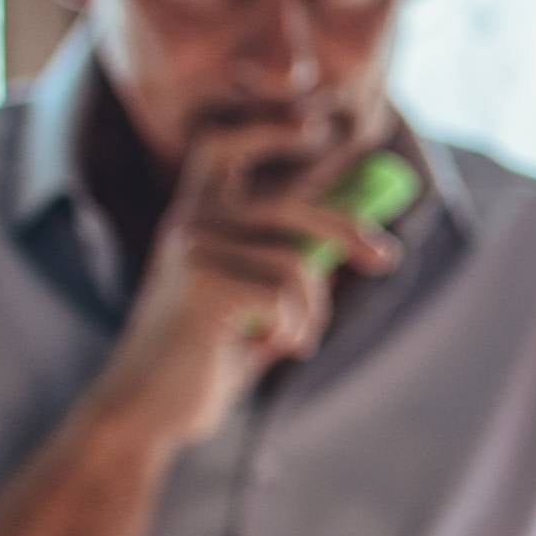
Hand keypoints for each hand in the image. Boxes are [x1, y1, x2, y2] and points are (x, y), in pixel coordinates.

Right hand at [88, 120, 405, 455]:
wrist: (149, 410)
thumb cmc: (204, 359)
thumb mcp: (252, 303)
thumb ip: (286, 265)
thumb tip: (351, 237)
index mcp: (196, 221)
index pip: (222, 148)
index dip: (267, 129)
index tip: (317, 125)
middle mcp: (189, 224)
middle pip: (288, 207)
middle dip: (346, 228)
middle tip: (386, 257)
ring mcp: (193, 249)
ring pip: (296, 263)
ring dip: (311, 311)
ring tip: (289, 339)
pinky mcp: (202, 282)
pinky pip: (286, 297)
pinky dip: (294, 330)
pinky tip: (266, 349)